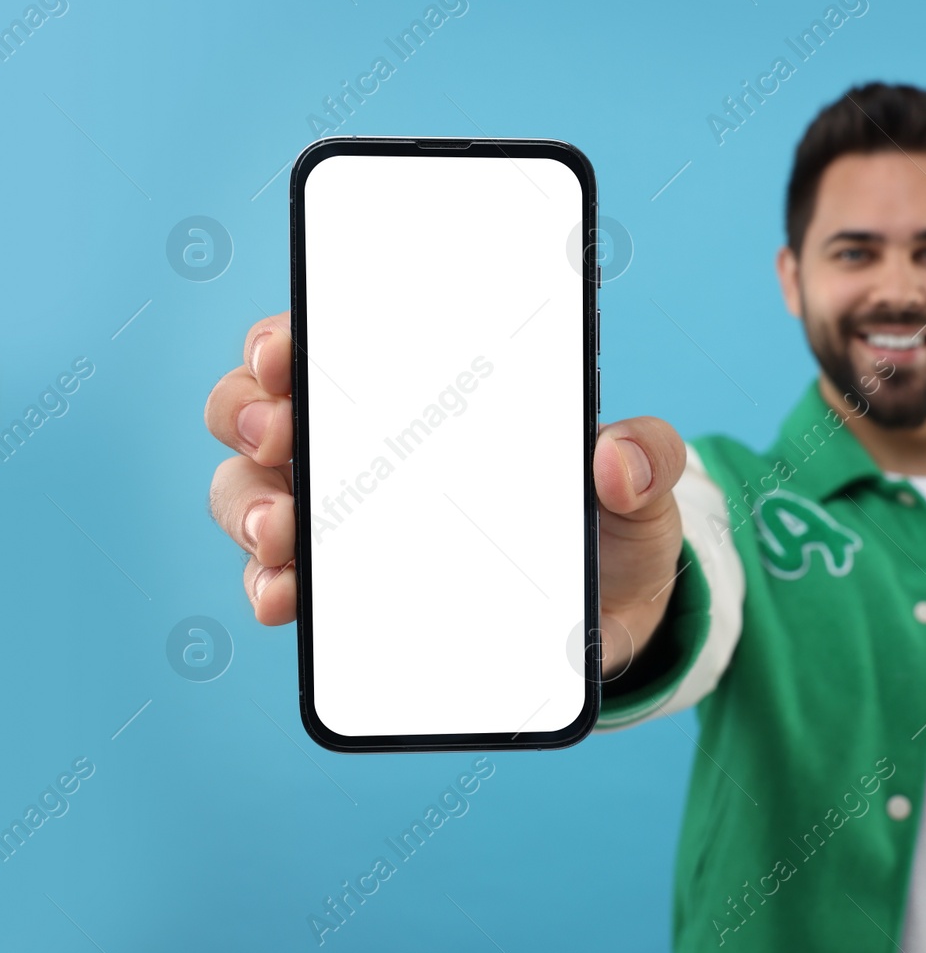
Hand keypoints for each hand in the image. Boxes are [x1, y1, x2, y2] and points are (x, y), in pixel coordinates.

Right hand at [204, 311, 688, 677]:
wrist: (612, 616)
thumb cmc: (613, 525)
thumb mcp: (644, 486)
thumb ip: (649, 458)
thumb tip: (617, 458)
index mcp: (426, 394)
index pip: (329, 342)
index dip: (287, 336)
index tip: (285, 349)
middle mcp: (365, 445)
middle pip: (260, 407)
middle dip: (250, 411)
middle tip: (278, 434)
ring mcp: (346, 518)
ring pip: (250, 491)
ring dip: (249, 505)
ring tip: (280, 532)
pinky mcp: (344, 591)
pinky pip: (279, 580)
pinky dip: (269, 584)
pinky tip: (283, 597)